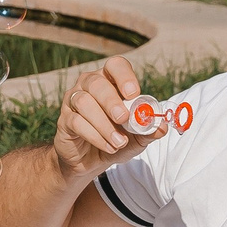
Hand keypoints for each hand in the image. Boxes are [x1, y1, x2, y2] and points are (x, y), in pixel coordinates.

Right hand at [52, 56, 165, 181]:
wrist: (91, 161)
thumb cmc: (116, 140)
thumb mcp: (137, 138)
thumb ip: (149, 130)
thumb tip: (162, 126)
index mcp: (110, 81)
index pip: (115, 65)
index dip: (124, 76)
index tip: (133, 93)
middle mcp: (88, 85)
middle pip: (96, 83)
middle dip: (111, 101)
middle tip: (123, 118)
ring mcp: (73, 101)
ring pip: (84, 102)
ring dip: (104, 124)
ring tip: (119, 142)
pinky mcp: (64, 120)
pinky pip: (76, 122)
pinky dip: (95, 136)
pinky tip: (108, 147)